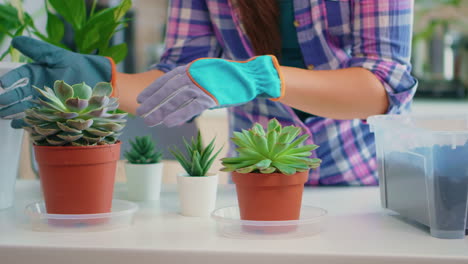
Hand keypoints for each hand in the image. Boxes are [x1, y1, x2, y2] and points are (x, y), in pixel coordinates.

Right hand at [0, 36, 114, 127]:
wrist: (101, 82)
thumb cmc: (80, 66)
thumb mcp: (59, 56)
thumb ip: (39, 50)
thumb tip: (16, 40)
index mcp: (38, 73)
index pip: (20, 75)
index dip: (11, 78)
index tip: (3, 83)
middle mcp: (39, 88)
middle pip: (20, 94)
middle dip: (9, 99)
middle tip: (0, 102)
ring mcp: (47, 102)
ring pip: (27, 107)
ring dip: (15, 112)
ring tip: (4, 116)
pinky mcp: (55, 113)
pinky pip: (41, 118)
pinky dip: (30, 123)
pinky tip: (20, 126)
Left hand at [136, 55, 283, 126]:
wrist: (250, 77)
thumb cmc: (228, 77)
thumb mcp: (206, 73)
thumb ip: (192, 81)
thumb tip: (180, 93)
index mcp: (190, 68)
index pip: (166, 79)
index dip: (152, 90)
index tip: (140, 100)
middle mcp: (193, 74)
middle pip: (168, 90)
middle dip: (153, 102)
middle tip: (140, 113)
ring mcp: (202, 85)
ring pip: (176, 100)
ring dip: (161, 111)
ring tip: (149, 121)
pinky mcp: (211, 97)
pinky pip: (191, 108)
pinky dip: (179, 115)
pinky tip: (168, 123)